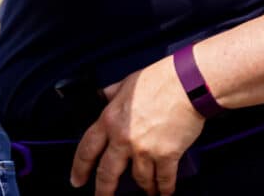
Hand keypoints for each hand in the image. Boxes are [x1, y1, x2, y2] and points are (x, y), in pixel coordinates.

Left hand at [71, 58, 205, 195]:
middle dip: (104, 190)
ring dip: (143, 188)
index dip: (80, 168)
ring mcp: (144, 149)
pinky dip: (164, 189)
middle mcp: (123, 138)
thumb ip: (112, 93)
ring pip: (138, 179)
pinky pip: (163, 180)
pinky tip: (164, 192)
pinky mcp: (166, 155)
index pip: (87, 149)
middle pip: (107, 172)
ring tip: (146, 191)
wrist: (186, 84)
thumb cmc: (158, 80)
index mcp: (109, 119)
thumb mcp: (126, 83)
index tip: (77, 180)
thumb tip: (102, 95)